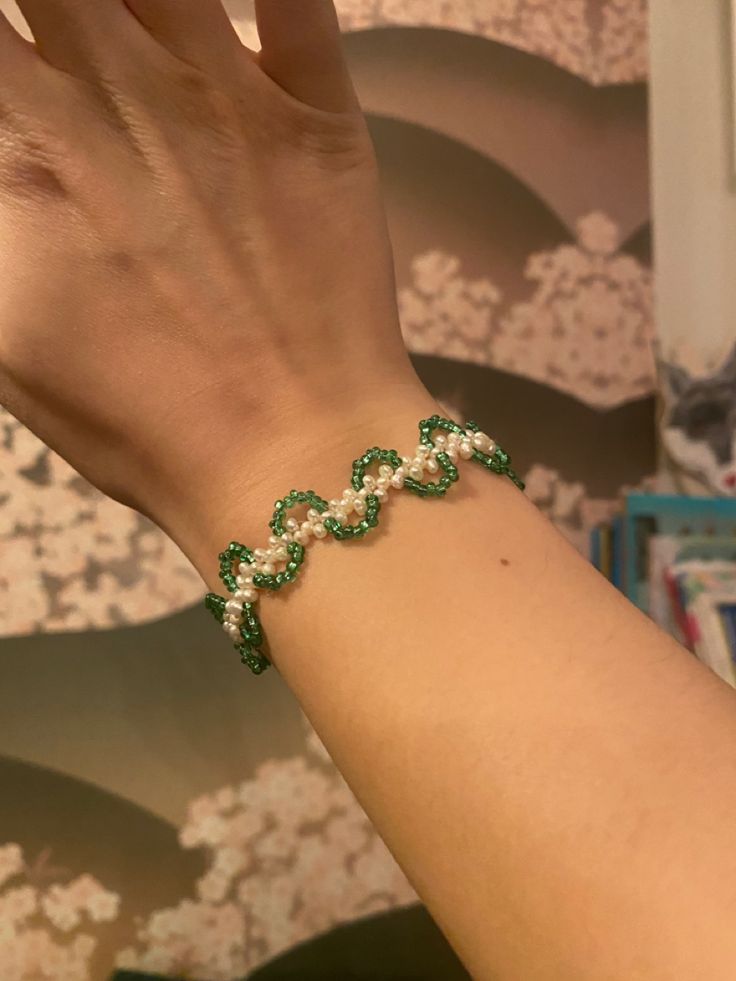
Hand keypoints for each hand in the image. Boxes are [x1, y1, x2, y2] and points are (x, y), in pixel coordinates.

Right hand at [0, 0, 426, 559]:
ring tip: (132, 34)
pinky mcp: (322, 117)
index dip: (1, 36)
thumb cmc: (139, 420)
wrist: (293, 457)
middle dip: (56, 7)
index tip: (18, 61)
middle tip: (74, 46)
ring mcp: (233, 94)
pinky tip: (241, 9)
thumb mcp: (7, 334)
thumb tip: (7, 158)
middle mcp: (126, 91)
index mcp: (33, 148)